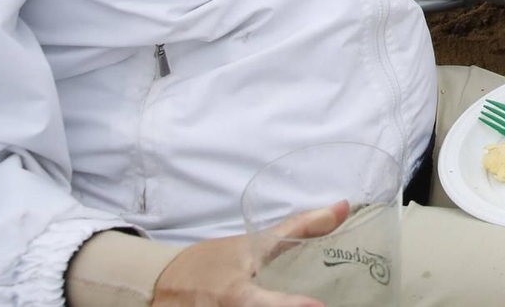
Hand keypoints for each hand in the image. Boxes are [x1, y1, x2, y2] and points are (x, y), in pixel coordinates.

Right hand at [151, 204, 347, 306]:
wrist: (160, 286)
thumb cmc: (210, 263)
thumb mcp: (253, 245)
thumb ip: (301, 229)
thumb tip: (344, 208)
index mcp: (237, 296)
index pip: (264, 304)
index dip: (289, 306)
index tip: (318, 306)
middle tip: (318, 303)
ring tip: (305, 305)